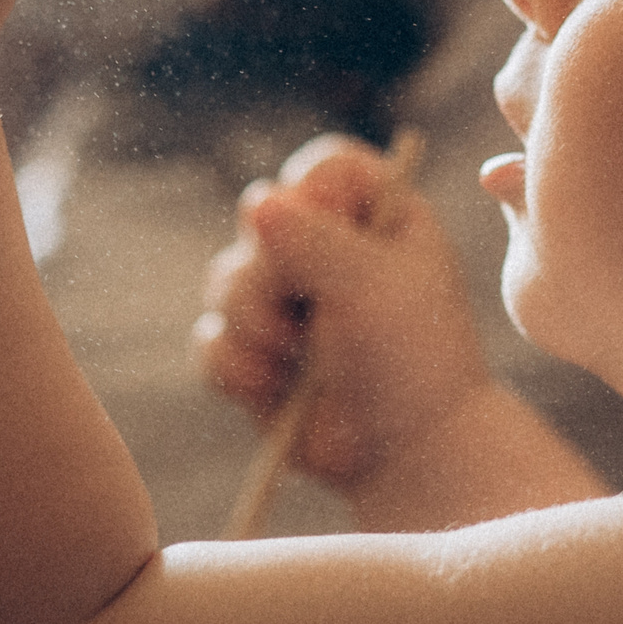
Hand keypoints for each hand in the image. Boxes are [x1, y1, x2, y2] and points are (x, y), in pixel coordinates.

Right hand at [196, 135, 495, 494]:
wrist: (409, 456)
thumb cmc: (411, 360)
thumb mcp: (371, 285)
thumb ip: (314, 238)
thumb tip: (257, 202)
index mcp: (377, 220)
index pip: (325, 168)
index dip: (312, 188)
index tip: (323, 221)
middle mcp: (329, 252)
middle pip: (258, 219)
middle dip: (271, 270)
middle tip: (309, 309)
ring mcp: (288, 304)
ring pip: (224, 280)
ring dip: (254, 324)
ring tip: (296, 363)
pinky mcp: (257, 356)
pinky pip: (210, 341)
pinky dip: (234, 367)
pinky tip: (272, 390)